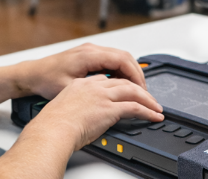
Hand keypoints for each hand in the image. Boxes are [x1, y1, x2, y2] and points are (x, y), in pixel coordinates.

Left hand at [15, 43, 146, 99]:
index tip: (142, 89)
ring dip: (130, 72)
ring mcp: (91, 50)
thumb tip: (114, 96)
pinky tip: (122, 84)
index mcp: (89, 55)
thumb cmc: (47, 80)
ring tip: (136, 90)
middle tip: (144, 92)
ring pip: (120, 57)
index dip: (135, 75)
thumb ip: (94, 90)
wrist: (32, 74)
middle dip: (137, 74)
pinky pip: (111, 60)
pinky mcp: (89, 55)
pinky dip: (120, 71)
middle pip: (125, 57)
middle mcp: (91, 49)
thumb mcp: (71, 88)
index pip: (122, 60)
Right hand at [31, 75, 163, 149]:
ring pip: (133, 91)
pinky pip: (135, 107)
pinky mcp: (109, 108)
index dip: (120, 84)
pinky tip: (153, 116)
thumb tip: (82, 114)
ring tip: (156, 107)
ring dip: (147, 100)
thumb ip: (76, 105)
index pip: (107, 79)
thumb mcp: (64, 106)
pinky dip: (147, 111)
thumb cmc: (52, 123)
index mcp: (81, 84)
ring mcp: (102, 95)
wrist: (51, 128)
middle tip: (148, 98)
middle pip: (123, 82)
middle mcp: (93, 86)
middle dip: (139, 89)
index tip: (127, 91)